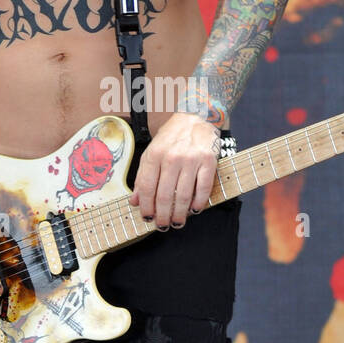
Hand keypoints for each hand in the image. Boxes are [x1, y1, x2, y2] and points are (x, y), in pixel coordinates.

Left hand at [130, 111, 220, 228]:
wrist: (195, 116)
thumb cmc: (172, 137)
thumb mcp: (151, 152)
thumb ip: (142, 177)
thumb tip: (135, 201)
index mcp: (154, 155)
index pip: (147, 188)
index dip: (146, 207)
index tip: (147, 218)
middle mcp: (172, 158)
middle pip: (165, 195)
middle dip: (163, 215)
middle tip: (163, 226)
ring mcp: (191, 160)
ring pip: (184, 195)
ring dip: (180, 214)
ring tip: (177, 222)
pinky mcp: (209, 161)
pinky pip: (204, 188)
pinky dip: (199, 203)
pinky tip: (195, 210)